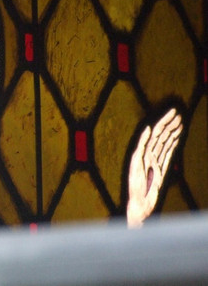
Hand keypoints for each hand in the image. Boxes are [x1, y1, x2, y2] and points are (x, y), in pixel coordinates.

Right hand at [127, 107, 182, 227]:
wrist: (140, 204)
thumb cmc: (149, 193)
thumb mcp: (162, 174)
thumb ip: (165, 158)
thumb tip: (172, 143)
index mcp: (155, 158)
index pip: (166, 140)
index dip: (174, 130)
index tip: (181, 120)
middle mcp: (149, 156)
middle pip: (160, 136)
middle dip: (169, 123)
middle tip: (176, 111)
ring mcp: (142, 159)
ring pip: (154, 140)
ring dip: (163, 127)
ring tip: (171, 116)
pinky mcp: (136, 164)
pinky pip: (141, 149)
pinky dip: (144, 139)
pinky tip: (148, 130)